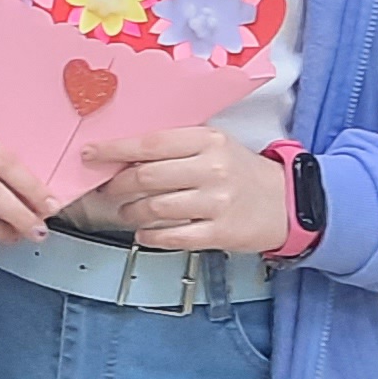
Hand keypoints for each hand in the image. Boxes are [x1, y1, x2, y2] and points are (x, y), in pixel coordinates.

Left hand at [83, 127, 289, 255]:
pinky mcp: (220, 232)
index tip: (90, 153)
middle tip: (107, 189)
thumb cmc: (240, 172)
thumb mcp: (213, 146)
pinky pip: (171, 237)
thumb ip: (175, 147)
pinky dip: (149, 236)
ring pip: (153, 208)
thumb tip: (123, 153)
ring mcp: (216, 202)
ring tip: (126, 212)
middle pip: (146, 177)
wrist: (287, 203)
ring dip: (129, 212)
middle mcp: (212, 169)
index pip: (150, 143)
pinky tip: (144, 232)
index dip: (114, 149)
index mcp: (208, 141)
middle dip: (116, 185)